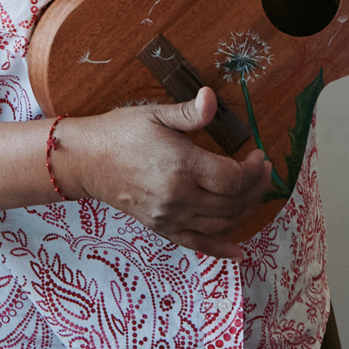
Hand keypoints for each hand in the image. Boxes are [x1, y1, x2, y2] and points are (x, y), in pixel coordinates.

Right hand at [58, 89, 272, 259]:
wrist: (86, 161)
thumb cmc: (120, 133)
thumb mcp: (155, 114)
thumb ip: (189, 112)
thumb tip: (212, 97)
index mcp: (182, 166)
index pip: (234, 178)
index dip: (254, 170)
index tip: (257, 155)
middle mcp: (179, 197)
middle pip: (234, 203)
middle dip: (256, 188)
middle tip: (262, 171)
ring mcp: (170, 217)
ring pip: (222, 224)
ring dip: (246, 211)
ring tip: (252, 192)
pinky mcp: (162, 228)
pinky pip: (198, 245)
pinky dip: (221, 249)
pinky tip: (239, 252)